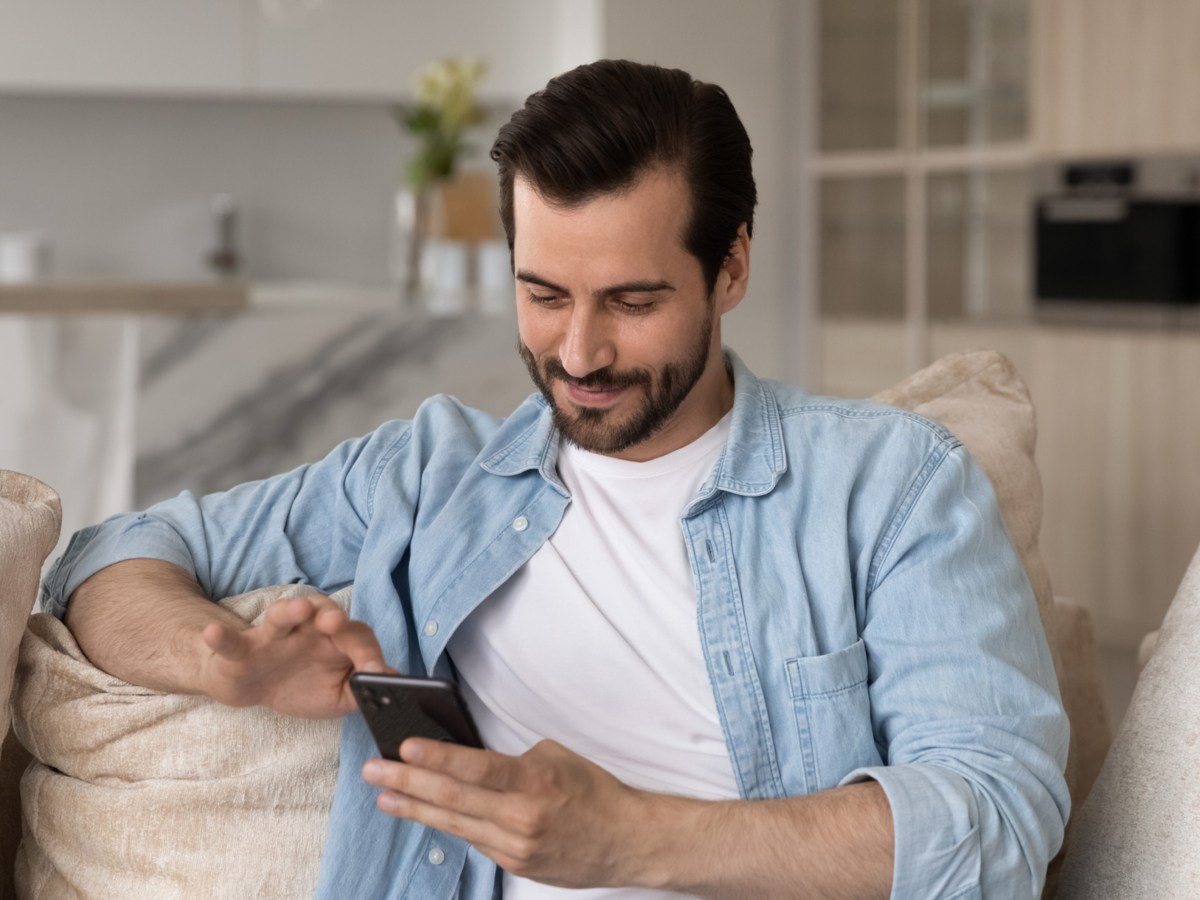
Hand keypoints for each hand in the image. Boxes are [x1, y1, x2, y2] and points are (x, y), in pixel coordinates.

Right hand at [199, 594, 387, 717]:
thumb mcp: (337, 695)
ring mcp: (274, 635)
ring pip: (283, 615)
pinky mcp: (243, 648)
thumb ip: (362, 688)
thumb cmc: (303, 685)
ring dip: (290, 610)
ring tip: (298, 609)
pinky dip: (221, 636)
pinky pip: (231, 640)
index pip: (357, 637)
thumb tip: (393, 682)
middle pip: (324, 613)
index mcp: (335, 639)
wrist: (254, 687)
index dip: (369, 653)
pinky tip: (213, 633)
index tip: (378, 672)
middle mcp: (308, 628)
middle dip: (333, 616)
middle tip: (337, 623)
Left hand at [361, 738, 657, 887]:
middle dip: (407, 783)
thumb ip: (511, 760)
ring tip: (384, 796)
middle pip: (453, 799)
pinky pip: (472, 839)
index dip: (436, 758)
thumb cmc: (593, 791)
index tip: (404, 748)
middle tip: (373, 770)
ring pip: (454, 824)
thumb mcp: (555, 758)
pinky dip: (446, 823)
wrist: (625, 840)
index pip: (475, 767)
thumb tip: (470, 758)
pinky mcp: (513, 864)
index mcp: (534, 781)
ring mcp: (515, 846)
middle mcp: (521, 817)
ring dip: (415, 808)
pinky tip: (420, 812)